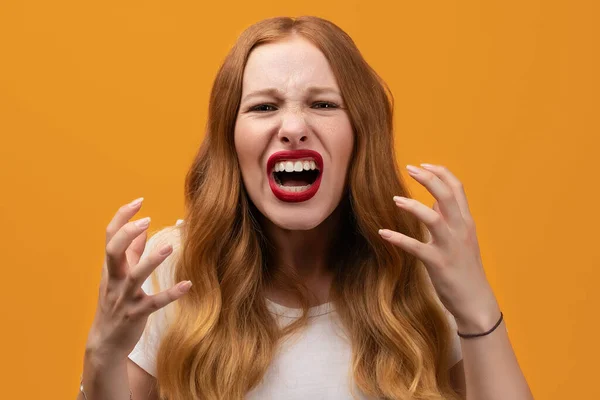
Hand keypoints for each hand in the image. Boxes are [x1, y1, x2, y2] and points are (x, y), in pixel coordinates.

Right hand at [86, 197, 191, 362]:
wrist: (105, 342)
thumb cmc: (114, 303)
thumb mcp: (118, 275)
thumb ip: (131, 252)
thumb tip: (140, 228)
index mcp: (110, 267)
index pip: (110, 236)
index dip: (121, 217)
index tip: (138, 201)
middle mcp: (114, 280)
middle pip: (112, 251)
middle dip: (126, 233)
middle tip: (145, 220)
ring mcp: (123, 297)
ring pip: (134, 276)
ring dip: (151, 261)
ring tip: (170, 247)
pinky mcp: (136, 314)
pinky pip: (153, 303)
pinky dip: (170, 293)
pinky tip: (187, 285)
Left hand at [378, 164, 500, 332]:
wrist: (475, 301)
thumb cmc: (465, 268)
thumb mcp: (462, 239)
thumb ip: (451, 218)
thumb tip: (436, 200)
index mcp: (466, 222)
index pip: (457, 189)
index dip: (440, 173)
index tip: (423, 164)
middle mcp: (461, 230)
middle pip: (447, 196)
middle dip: (428, 179)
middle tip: (409, 168)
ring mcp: (450, 247)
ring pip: (434, 218)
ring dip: (413, 206)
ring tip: (395, 199)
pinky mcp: (438, 264)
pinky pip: (416, 247)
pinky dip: (398, 239)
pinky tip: (383, 233)